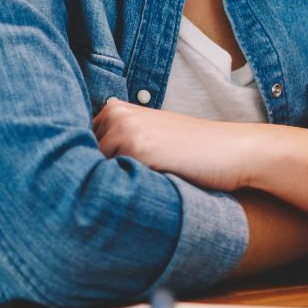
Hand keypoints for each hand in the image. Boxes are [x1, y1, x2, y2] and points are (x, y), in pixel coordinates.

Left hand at [92, 99, 258, 191]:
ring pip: (91, 172)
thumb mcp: (152, 137)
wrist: (232, 151)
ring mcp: (125, 130)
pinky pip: (111, 180)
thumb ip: (118, 144)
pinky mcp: (138, 149)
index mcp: (116, 110)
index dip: (83, 169)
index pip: (76, 147)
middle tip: (108, 194)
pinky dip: (119, 193)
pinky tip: (137, 197)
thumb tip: (75, 173)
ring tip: (127, 197)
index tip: (93, 183)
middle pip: (77, 159)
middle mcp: (116, 115)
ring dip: (101, 189)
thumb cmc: (193, 150)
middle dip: (86, 179)